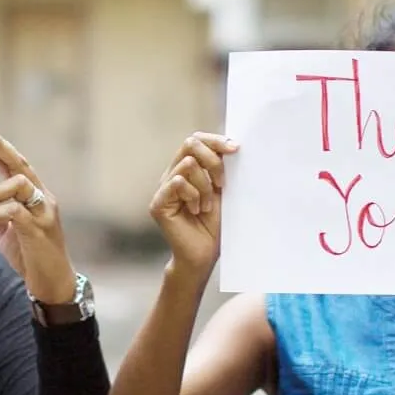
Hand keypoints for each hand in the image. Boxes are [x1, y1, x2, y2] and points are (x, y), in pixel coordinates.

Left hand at [0, 129, 76, 304]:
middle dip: (1, 149)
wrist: (53, 283)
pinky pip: (14, 211)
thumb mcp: (9, 231)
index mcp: (38, 197)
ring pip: (20, 184)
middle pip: (23, 166)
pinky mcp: (39, 230)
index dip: (2, 147)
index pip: (20, 165)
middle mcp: (45, 200)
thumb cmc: (31, 256)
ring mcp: (44, 214)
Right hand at [151, 132, 235, 276]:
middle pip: (190, 143)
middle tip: (222, 184)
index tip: (236, 149)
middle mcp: (172, 175)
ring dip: (205, 186)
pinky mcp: (158, 203)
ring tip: (207, 206)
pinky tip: (196, 211)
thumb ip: (219, 167)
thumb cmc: (214, 225)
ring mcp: (163, 188)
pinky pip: (178, 183)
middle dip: (213, 161)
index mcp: (186, 169)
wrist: (204, 255)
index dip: (215, 140)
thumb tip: (230, 143)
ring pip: (188, 164)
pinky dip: (194, 195)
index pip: (196, 139)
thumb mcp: (221, 190)